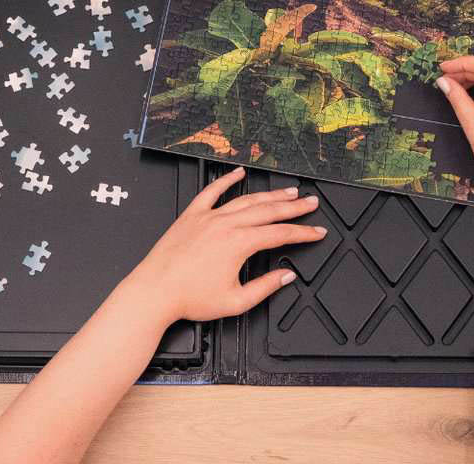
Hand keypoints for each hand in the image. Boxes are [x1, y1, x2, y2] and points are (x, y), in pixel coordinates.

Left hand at [125, 166, 324, 324]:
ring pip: (246, 199)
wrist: (155, 291)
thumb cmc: (190, 298)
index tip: (317, 232)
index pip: (280, 234)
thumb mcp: (235, 301)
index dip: (303, 233)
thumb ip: (264, 287)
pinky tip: (238, 172)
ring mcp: (209, 216)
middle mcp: (226, 224)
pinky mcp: (192, 214)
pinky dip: (227, 180)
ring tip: (287, 192)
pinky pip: (212, 191)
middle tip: (311, 202)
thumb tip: (285, 276)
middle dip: (294, 207)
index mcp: (239, 244)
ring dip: (269, 194)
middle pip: (268, 211)